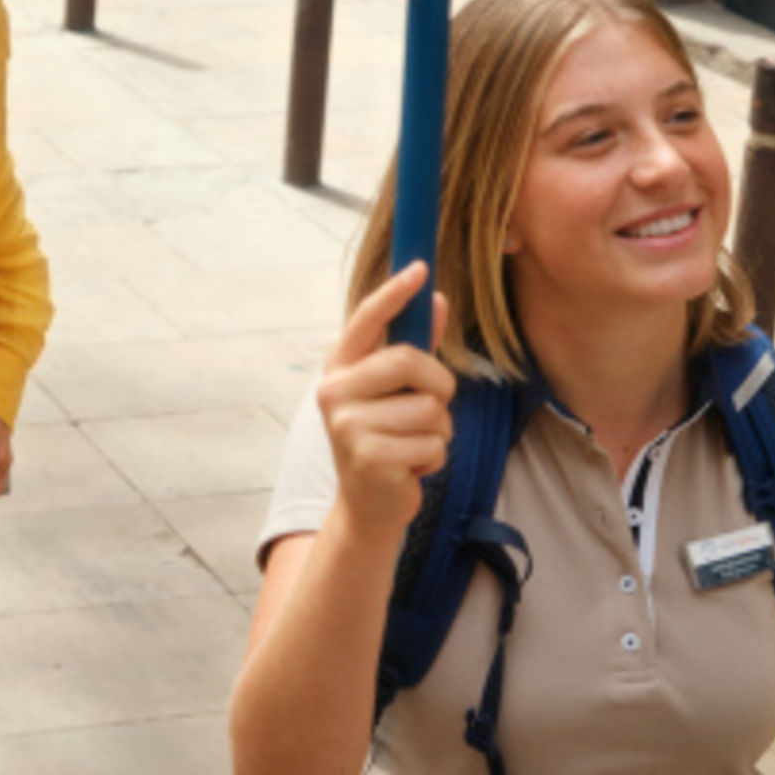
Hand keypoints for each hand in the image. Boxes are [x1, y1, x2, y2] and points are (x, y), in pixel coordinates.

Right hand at [319, 264, 456, 535]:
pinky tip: (411, 466)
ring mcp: (348, 427)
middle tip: (434, 404)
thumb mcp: (395, 392)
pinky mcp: (369, 459)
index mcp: (340, 369)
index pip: (365, 320)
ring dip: (439, 429)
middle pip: (407, 361)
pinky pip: (432, 443)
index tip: (421, 268)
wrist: (367, 506)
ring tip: (416, 443)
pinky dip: (435, 457)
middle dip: (438, 383)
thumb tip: (437, 300)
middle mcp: (334, 392)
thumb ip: (415, 348)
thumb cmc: (385, 438)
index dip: (394, 293)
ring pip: (429, 408)